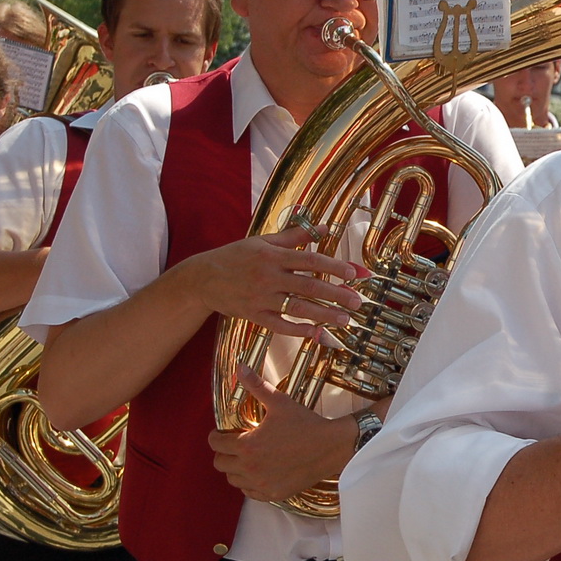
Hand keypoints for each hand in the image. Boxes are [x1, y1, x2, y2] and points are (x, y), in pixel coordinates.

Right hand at [186, 225, 366, 337]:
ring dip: (324, 315)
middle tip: (358, 302)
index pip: (310, 260)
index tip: (354, 273)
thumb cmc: (235, 256)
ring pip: (298, 308)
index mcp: (273, 256)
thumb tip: (325, 227)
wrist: (201, 278)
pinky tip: (316, 333)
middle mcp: (268, 277)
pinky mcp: (253, 315)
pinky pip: (279, 325)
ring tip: (345, 320)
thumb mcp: (264, 241)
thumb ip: (295, 236)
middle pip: (309, 286)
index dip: (334, 266)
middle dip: (337, 294)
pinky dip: (298, 330)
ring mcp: (261, 298)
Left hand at [209, 366, 357, 500]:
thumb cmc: (305, 424)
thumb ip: (256, 386)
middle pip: (220, 463)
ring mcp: (261, 483)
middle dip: (224, 452)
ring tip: (248, 458)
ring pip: (232, 480)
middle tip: (235, 445)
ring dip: (236, 469)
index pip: (215, 444)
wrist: (332, 447)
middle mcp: (250, 468)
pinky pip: (249, 493)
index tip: (222, 433)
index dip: (216, 436)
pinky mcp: (273, 494)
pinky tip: (260, 472)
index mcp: (247, 445)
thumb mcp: (279, 403)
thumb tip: (240, 367)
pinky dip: (250, 484)